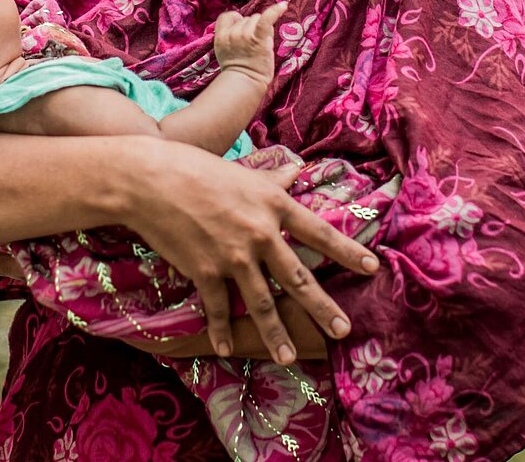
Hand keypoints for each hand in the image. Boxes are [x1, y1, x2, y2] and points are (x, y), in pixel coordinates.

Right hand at [121, 140, 377, 366]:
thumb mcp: (244, 173)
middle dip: (322, 307)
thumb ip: (273, 180)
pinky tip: (226, 348)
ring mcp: (233, 256)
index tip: (371, 267)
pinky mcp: (205, 271)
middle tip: (343, 330)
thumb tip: (297, 171)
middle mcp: (260, 233)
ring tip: (290, 356)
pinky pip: (218, 308)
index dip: (347, 251)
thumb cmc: (198, 169)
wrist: (153, 181)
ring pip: (263, 303)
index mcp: (273, 204)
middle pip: (299, 277)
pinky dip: (222, 330)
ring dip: (277, 333)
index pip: (319, 231)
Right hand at [214, 1, 286, 84]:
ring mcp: (244, 35)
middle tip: (253, 46)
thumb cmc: (237, 71)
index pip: (228, 16)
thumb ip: (230, 36)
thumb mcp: (224, 51)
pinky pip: (266, 19)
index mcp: (221, 36)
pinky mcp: (258, 38)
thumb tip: (243, 25)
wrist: (244, 83)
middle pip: (246, 18)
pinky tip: (283, 5)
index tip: (242, 31)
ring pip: (257, 19)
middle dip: (251, 28)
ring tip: (260, 45)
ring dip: (260, 29)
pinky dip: (275, 11)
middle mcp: (232, 33)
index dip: (237, 21)